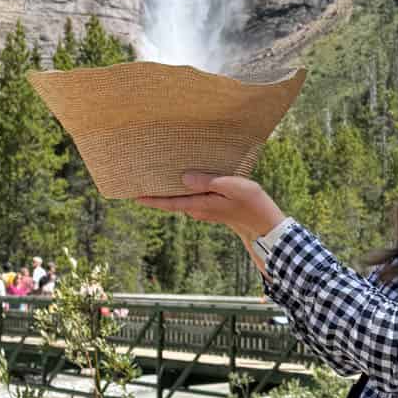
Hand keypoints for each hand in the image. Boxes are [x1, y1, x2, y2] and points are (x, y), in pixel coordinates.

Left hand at [136, 172, 284, 264]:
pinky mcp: (210, 206)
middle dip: (156, 191)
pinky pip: (191, 197)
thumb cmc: (251, 203)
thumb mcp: (232, 187)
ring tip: (157, 174)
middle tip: (140, 178)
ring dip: (170, 189)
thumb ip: (207, 182)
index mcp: (200, 205)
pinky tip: (182, 178)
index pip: (170, 202)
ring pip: (181, 198)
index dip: (151, 199)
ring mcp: (203, 209)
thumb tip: (184, 178)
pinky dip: (183, 189)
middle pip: (172, 200)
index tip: (133, 195)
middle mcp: (197, 209)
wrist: (264, 223)